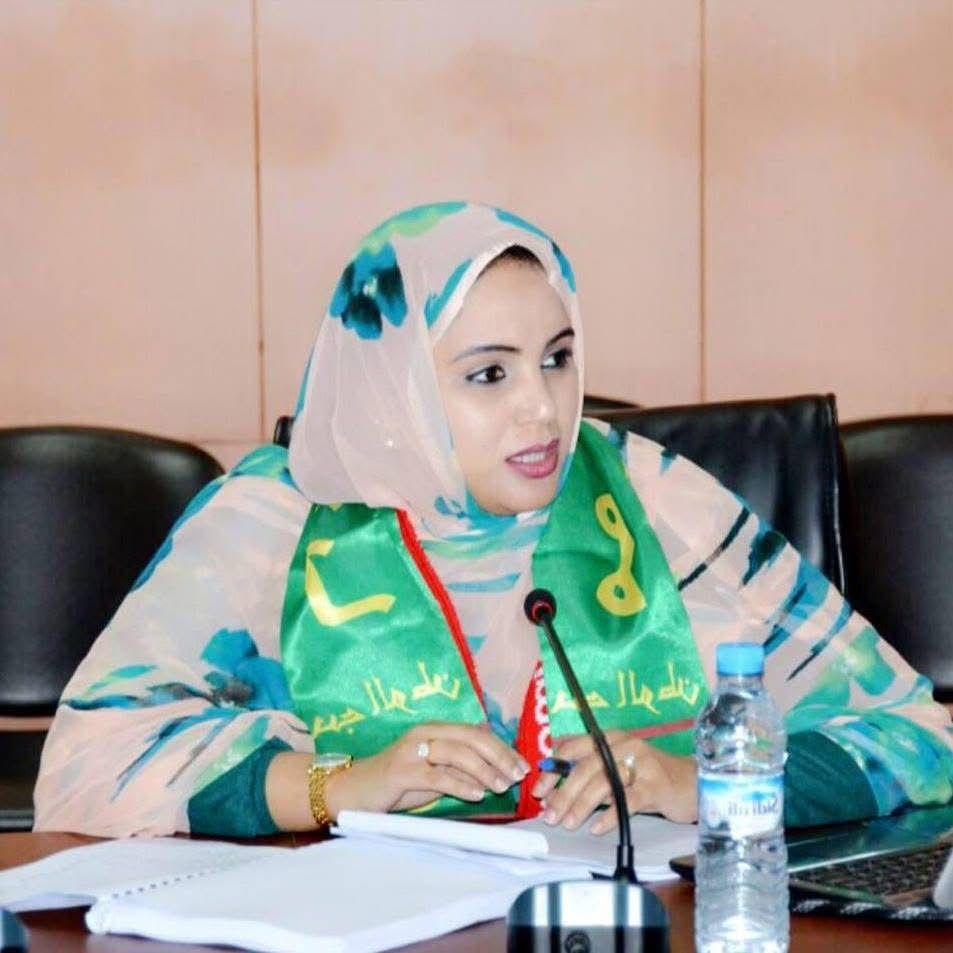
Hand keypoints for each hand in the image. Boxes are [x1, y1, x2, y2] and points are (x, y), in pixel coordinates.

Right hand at [326, 722, 528, 816]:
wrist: (353, 791)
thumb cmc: (396, 783)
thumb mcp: (432, 769)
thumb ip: (457, 763)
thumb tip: (494, 761)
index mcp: (434, 729)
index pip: (476, 732)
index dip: (502, 747)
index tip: (522, 765)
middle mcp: (425, 733)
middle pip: (471, 738)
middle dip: (499, 755)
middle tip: (517, 774)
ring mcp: (412, 751)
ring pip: (457, 753)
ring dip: (484, 770)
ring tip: (501, 786)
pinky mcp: (402, 771)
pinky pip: (438, 776)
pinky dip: (461, 784)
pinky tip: (477, 794)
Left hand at [531, 731, 696, 832]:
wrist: (693, 782)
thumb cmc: (649, 776)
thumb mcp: (616, 767)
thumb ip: (589, 772)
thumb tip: (553, 788)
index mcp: (608, 738)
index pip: (571, 748)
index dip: (552, 770)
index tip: (538, 792)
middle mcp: (622, 745)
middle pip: (584, 768)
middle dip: (563, 794)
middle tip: (550, 815)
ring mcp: (640, 763)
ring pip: (603, 783)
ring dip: (581, 805)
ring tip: (569, 824)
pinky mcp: (655, 785)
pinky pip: (627, 800)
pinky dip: (609, 815)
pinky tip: (597, 827)